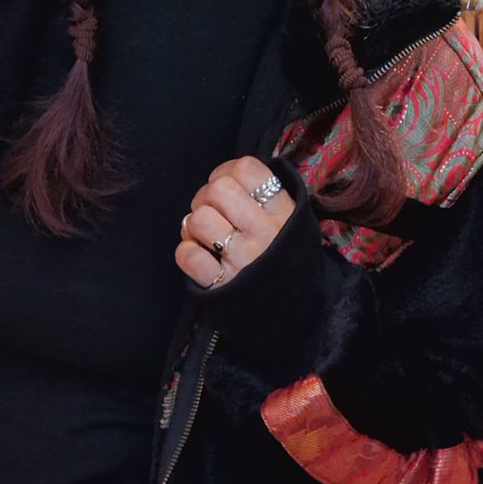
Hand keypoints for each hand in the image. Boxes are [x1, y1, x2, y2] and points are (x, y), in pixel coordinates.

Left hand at [175, 157, 295, 290]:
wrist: (295, 315)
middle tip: (211, 212)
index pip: (246, 168)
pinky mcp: (222, 285)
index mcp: (283, 213)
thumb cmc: (286, 261)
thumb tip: (227, 175)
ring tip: (205, 237)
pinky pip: (189, 256)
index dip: (226, 171)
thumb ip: (269, 197)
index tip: (226, 186)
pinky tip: (200, 256)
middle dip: (205, 196)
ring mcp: (243, 260)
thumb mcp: (293, 223)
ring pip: (200, 219)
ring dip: (194, 226)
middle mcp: (264, 233)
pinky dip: (187, 253)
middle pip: (218, 189)